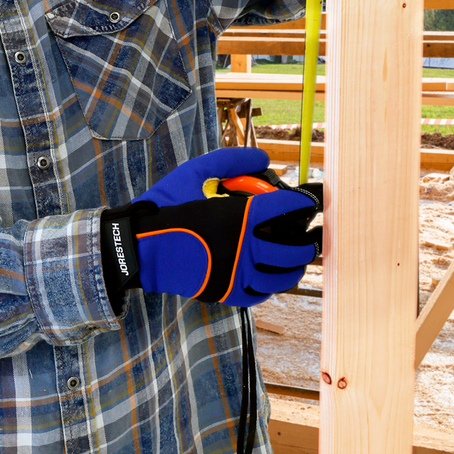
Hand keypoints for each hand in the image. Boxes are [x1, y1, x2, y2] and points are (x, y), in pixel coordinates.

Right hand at [102, 149, 320, 308]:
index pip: (282, 208)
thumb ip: (232, 160)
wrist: (141, 247)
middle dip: (306, 244)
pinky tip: (272, 279)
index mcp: (236, 216)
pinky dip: (270, 287)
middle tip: (312, 240)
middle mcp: (240, 247)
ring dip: (293, 269)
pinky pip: (259, 294)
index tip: (310, 204)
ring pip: (278, 277)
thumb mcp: (195, 172)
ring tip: (298, 262)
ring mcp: (234, 273)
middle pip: (289, 250)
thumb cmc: (167, 206)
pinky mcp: (225, 292)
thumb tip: (264, 158)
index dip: (301, 204)